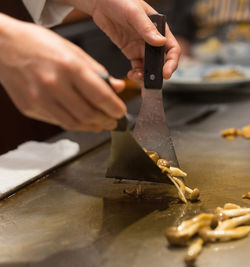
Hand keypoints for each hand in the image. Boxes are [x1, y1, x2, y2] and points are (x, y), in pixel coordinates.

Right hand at [0, 14, 125, 131]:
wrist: (3, 46)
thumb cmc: (39, 44)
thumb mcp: (73, 51)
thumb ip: (97, 71)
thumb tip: (118, 86)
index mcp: (69, 67)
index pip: (101, 96)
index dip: (116, 108)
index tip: (121, 111)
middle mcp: (54, 84)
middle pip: (89, 114)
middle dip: (107, 121)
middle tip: (114, 121)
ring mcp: (40, 99)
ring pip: (74, 123)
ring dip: (93, 127)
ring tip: (101, 124)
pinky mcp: (30, 108)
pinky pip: (58, 122)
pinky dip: (75, 124)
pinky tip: (82, 120)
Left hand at [63, 0, 180, 82]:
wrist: (100, 2)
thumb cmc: (120, 0)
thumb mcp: (134, 13)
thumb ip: (147, 28)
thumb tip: (161, 42)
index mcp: (160, 29)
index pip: (172, 49)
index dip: (172, 62)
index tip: (166, 73)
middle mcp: (153, 40)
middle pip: (162, 62)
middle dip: (158, 74)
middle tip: (152, 82)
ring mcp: (142, 47)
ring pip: (150, 67)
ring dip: (146, 76)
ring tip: (138, 78)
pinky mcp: (131, 52)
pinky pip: (137, 67)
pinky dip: (137, 74)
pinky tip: (132, 75)